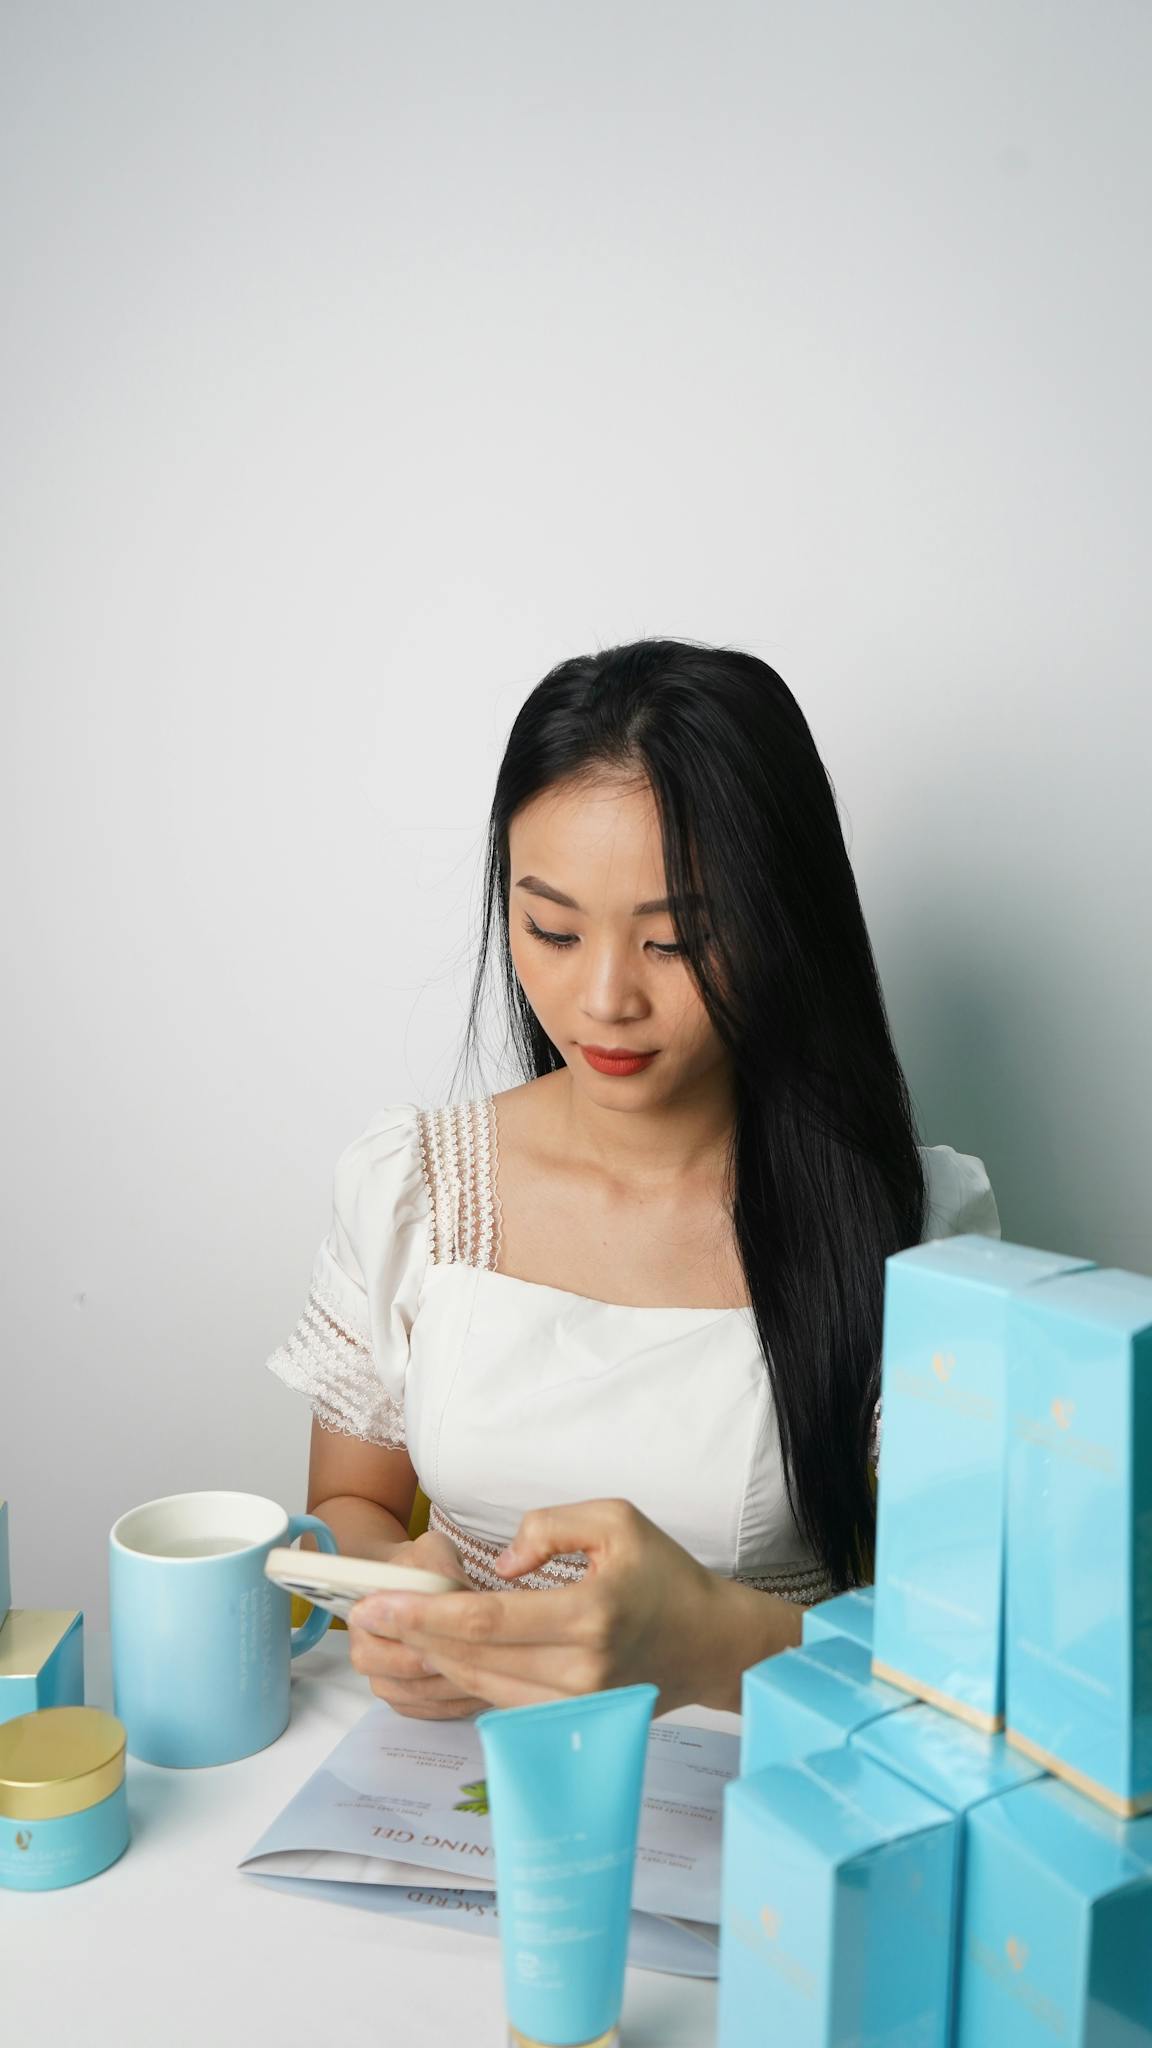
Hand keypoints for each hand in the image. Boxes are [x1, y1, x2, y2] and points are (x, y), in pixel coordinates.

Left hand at [347, 1498, 765, 1713]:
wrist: (710, 1643)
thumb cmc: (665, 1574)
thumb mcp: (616, 1519)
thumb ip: (550, 1525)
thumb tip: (501, 1564)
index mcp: (590, 1614)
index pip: (488, 1620)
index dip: (426, 1614)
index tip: (379, 1603)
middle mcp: (581, 1669)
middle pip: (474, 1658)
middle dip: (412, 1638)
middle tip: (362, 1618)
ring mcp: (577, 1705)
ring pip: (482, 1687)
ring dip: (431, 1661)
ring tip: (388, 1635)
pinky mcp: (573, 1721)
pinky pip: (502, 1702)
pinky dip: (463, 1679)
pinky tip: (436, 1656)